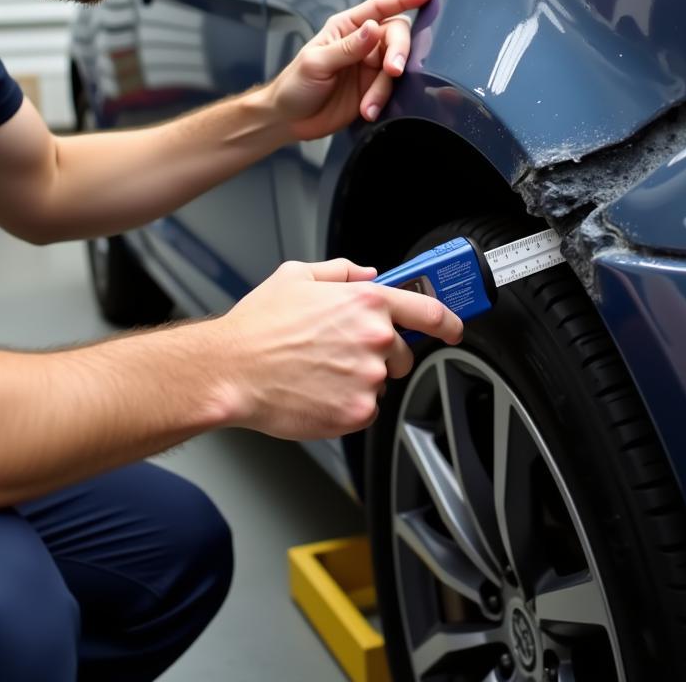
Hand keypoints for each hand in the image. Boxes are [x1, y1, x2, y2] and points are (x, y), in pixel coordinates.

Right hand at [212, 258, 461, 439]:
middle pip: (402, 354)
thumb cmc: (258, 327)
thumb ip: (341, 272)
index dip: (449, 322)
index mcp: (366, 301)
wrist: (231, 371)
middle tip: (341, 354)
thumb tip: (366, 273)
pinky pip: (365, 410)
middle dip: (381, 355)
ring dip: (358, 381)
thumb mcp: (296, 276)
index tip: (454, 329)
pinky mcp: (356, 412)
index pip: (429, 311)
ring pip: (379, 383)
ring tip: (318, 372)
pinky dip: (346, 406)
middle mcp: (375, 338)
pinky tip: (316, 391)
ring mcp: (368, 378)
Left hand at [267, 0, 433, 141]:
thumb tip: (374, 28)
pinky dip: (382, 102)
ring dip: (385, 88)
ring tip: (368, 106)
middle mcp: (363, 44)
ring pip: (396, 68)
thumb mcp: (316, 63)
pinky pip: (391, 92)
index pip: (380, 7)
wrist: (289, 120)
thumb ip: (347, 47)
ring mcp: (370, 68)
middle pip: (396, 36)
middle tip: (393, 71)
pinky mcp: (374, 91)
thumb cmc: (295, 85)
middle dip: (399, 53)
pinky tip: (368, 112)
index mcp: (347, 27)